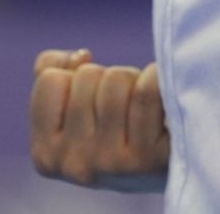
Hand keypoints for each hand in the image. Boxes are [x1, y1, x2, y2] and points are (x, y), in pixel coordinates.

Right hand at [29, 48, 169, 192]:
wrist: (173, 163)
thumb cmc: (118, 127)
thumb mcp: (73, 108)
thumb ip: (53, 73)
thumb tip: (80, 56)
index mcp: (46, 153)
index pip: (50, 79)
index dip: (75, 76)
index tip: (92, 99)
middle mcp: (74, 164)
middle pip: (87, 76)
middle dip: (108, 79)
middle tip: (124, 105)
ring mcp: (111, 163)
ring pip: (117, 80)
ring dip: (134, 80)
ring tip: (143, 106)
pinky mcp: (147, 158)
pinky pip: (147, 90)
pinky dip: (157, 78)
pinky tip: (163, 100)